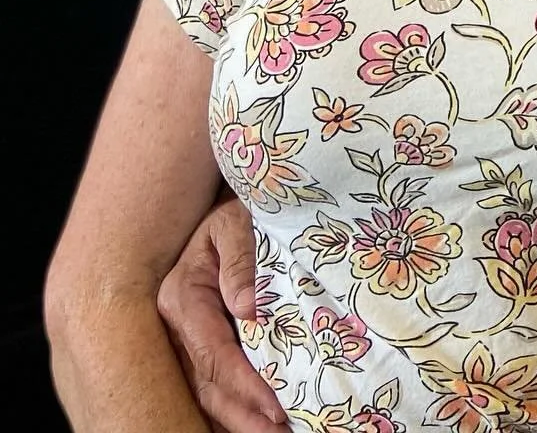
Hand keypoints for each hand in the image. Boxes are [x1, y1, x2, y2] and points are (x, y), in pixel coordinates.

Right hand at [157, 197, 286, 431]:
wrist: (224, 207)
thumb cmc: (235, 212)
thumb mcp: (236, 223)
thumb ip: (241, 260)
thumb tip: (246, 308)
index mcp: (182, 297)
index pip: (215, 354)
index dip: (245, 383)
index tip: (275, 405)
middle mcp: (177, 326)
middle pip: (207, 385)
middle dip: (242, 415)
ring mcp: (184, 339)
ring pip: (205, 392)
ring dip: (237, 419)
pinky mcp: (198, 344)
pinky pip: (209, 385)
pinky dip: (231, 408)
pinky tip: (254, 422)